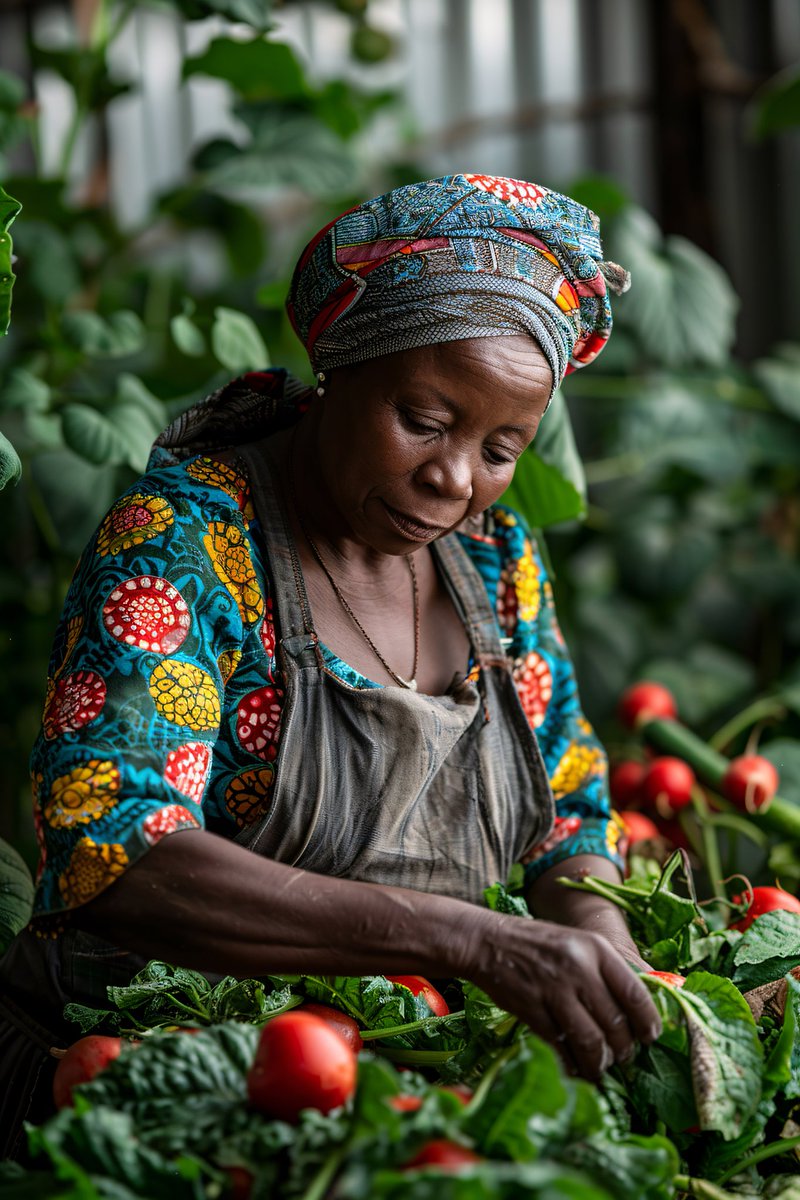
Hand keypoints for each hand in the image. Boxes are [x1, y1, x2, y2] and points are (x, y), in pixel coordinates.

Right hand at [465, 910, 661, 1080]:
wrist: (489, 942)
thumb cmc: (540, 945)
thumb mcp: (579, 945)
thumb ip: (608, 972)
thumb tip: (643, 1007)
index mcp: (596, 949)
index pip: (635, 993)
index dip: (648, 1022)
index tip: (651, 1038)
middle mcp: (578, 968)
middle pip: (615, 1023)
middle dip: (624, 1049)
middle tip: (623, 1058)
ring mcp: (554, 989)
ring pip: (591, 1041)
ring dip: (600, 1063)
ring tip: (600, 1068)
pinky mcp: (532, 1010)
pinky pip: (561, 1047)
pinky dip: (572, 1065)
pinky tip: (575, 1067)